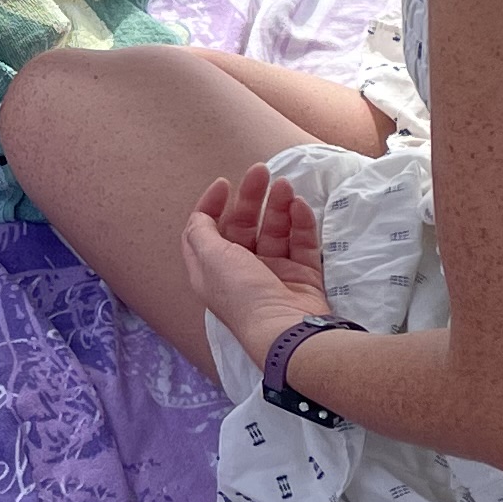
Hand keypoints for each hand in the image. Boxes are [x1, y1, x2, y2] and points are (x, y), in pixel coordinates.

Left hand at [181, 163, 332, 379]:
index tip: (224, 183)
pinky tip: (300, 206)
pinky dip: (301, 224)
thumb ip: (200, 233)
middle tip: (262, 171)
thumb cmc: (242, 294)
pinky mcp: (303, 277)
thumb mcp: (210, 259)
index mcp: (212, 270)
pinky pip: (302, 244)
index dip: (211, 205)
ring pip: (275, 231)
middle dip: (251, 197)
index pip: (207, 231)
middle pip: (243, 226)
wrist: (287, 330)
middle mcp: (241, 271)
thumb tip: (199, 216)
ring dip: (278, 206)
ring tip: (286, 187)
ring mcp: (275, 274)